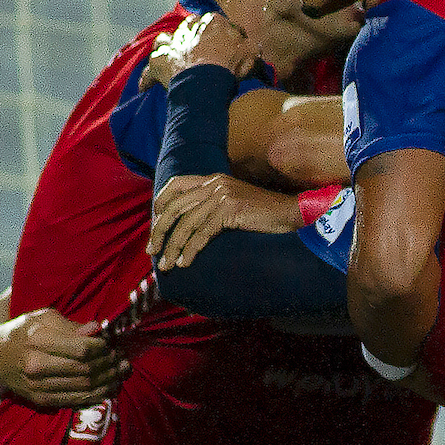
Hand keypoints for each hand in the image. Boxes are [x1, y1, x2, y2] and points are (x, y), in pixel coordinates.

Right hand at [0, 307, 128, 408]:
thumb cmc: (21, 331)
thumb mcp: (42, 318)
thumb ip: (71, 326)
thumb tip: (98, 329)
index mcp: (38, 340)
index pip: (81, 349)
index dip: (103, 348)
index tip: (113, 344)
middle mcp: (36, 365)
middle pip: (85, 369)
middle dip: (110, 364)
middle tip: (123, 359)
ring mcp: (37, 385)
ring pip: (83, 386)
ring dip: (108, 380)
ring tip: (121, 372)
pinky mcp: (40, 400)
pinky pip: (74, 400)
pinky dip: (95, 395)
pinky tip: (108, 387)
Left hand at [141, 11, 256, 90]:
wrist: (206, 81)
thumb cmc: (230, 66)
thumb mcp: (251, 53)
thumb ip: (249, 46)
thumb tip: (248, 46)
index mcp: (213, 22)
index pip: (217, 23)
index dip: (221, 35)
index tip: (226, 46)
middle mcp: (189, 27)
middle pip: (190, 26)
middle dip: (194, 34)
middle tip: (201, 51)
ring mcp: (172, 43)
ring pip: (166, 38)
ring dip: (170, 46)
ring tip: (174, 58)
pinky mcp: (159, 61)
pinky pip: (149, 70)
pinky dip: (148, 78)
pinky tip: (147, 86)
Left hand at [150, 173, 303, 268]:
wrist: (291, 213)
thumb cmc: (264, 215)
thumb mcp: (235, 203)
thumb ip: (213, 206)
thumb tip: (190, 225)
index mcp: (214, 179)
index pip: (177, 184)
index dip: (161, 202)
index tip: (155, 224)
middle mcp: (215, 184)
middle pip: (176, 206)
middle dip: (160, 230)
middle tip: (153, 250)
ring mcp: (222, 195)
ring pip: (187, 224)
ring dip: (174, 246)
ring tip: (167, 265)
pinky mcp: (230, 210)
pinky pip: (202, 234)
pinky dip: (191, 250)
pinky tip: (185, 262)